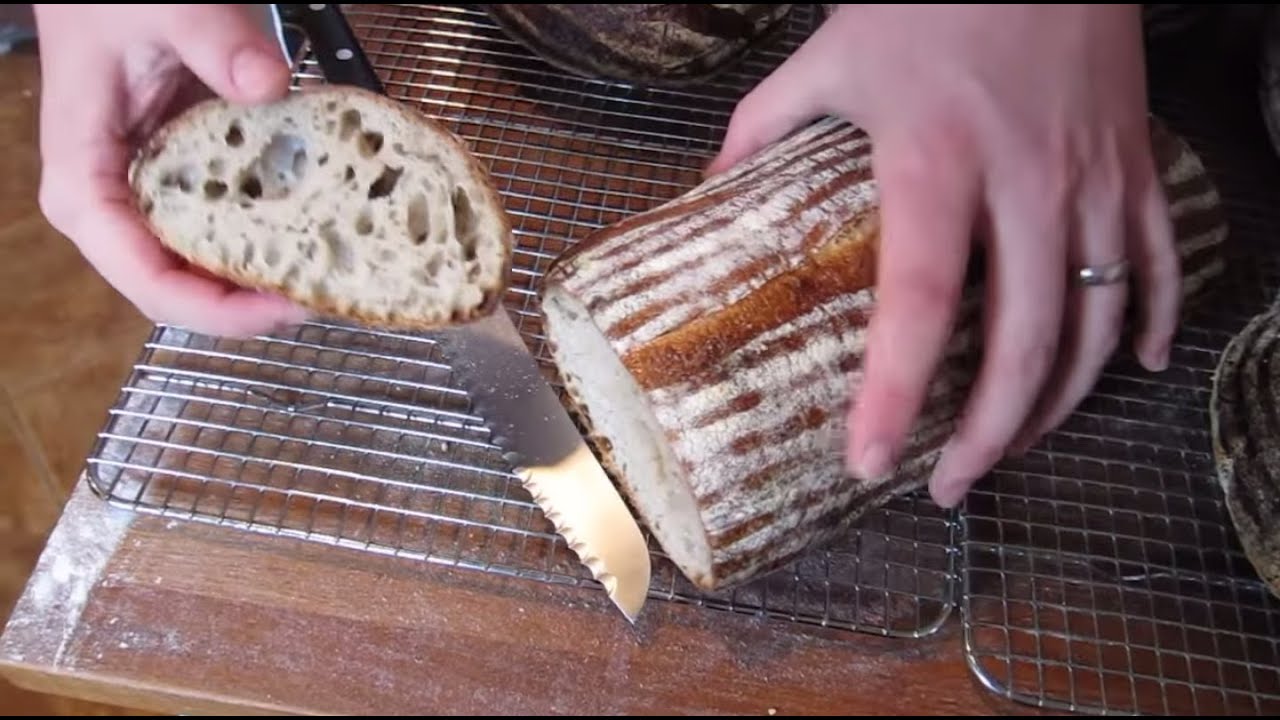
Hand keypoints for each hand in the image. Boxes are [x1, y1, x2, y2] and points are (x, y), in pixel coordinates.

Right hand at [33, 4, 310, 336]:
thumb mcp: (163, 7)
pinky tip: (322, 224)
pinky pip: (229, 230)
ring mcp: (152, 198)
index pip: (152, 284)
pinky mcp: (186, 182)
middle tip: (332, 288)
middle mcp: (116, 207)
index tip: (291, 303)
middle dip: (259, 302)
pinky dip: (275, 234)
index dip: (224, 310)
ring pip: (211, 269)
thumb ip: (213, 40)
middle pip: (188, 292)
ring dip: (272, 273)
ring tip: (336, 266)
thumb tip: (266, 82)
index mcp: (88, 186)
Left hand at [706, 4, 1179, 507]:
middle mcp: (1026, 182)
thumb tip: (709, 185)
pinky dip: (1152, 320)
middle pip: (1024, 338)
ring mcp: (1093, 177)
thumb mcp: (832, 54)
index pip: (920, 301)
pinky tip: (1135, 369)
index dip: (898, 391)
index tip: (872, 461)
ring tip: (1014, 447)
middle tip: (947, 486)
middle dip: (990, 432)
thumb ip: (765, 125)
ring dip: (1061, 400)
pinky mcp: (1135, 163)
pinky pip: (1160, 259)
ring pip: (1098, 319)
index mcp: (937, 160)